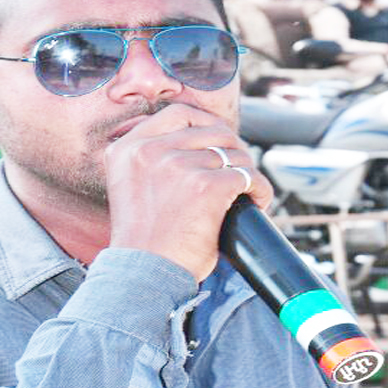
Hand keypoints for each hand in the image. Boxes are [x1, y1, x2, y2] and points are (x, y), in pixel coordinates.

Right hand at [105, 104, 271, 281]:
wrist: (144, 274)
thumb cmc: (142, 239)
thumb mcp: (131, 186)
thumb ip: (150, 160)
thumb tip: (195, 143)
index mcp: (128, 148)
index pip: (178, 113)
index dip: (207, 122)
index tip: (219, 139)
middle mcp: (150, 150)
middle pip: (213, 131)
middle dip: (234, 149)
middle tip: (240, 169)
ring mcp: (178, 166)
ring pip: (234, 154)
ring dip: (247, 172)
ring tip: (248, 192)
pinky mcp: (206, 186)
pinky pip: (247, 176)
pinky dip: (259, 189)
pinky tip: (257, 202)